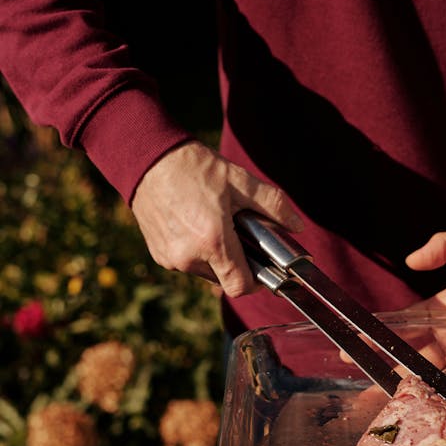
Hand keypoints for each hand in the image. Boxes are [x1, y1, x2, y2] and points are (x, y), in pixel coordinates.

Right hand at [131, 140, 302, 296]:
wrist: (147, 158)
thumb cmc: (194, 169)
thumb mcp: (240, 181)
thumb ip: (273, 206)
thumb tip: (297, 225)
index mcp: (212, 242)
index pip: (240, 287)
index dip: (258, 282)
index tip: (265, 267)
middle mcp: (189, 257)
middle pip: (224, 280)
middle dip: (238, 263)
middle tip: (242, 235)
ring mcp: (170, 258)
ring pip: (205, 273)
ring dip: (217, 258)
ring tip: (218, 226)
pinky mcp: (158, 255)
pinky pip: (187, 264)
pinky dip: (197, 252)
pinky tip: (198, 226)